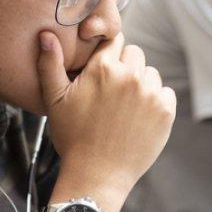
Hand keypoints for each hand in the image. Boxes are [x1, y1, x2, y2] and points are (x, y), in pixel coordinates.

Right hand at [36, 31, 175, 197]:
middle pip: (134, 52)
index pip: (114, 38)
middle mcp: (130, 76)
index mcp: (103, 68)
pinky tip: (138, 117)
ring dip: (140, 83)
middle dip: (124, 65)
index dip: (107, 52)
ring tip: (124, 107)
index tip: (102, 68)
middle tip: (111, 91)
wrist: (97, 175)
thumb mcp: (54, 100)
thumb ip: (50, 64)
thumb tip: (46, 35)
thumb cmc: (73, 138)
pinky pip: (165, 92)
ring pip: (150, 72)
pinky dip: (155, 100)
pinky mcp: (166, 110)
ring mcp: (151, 93)